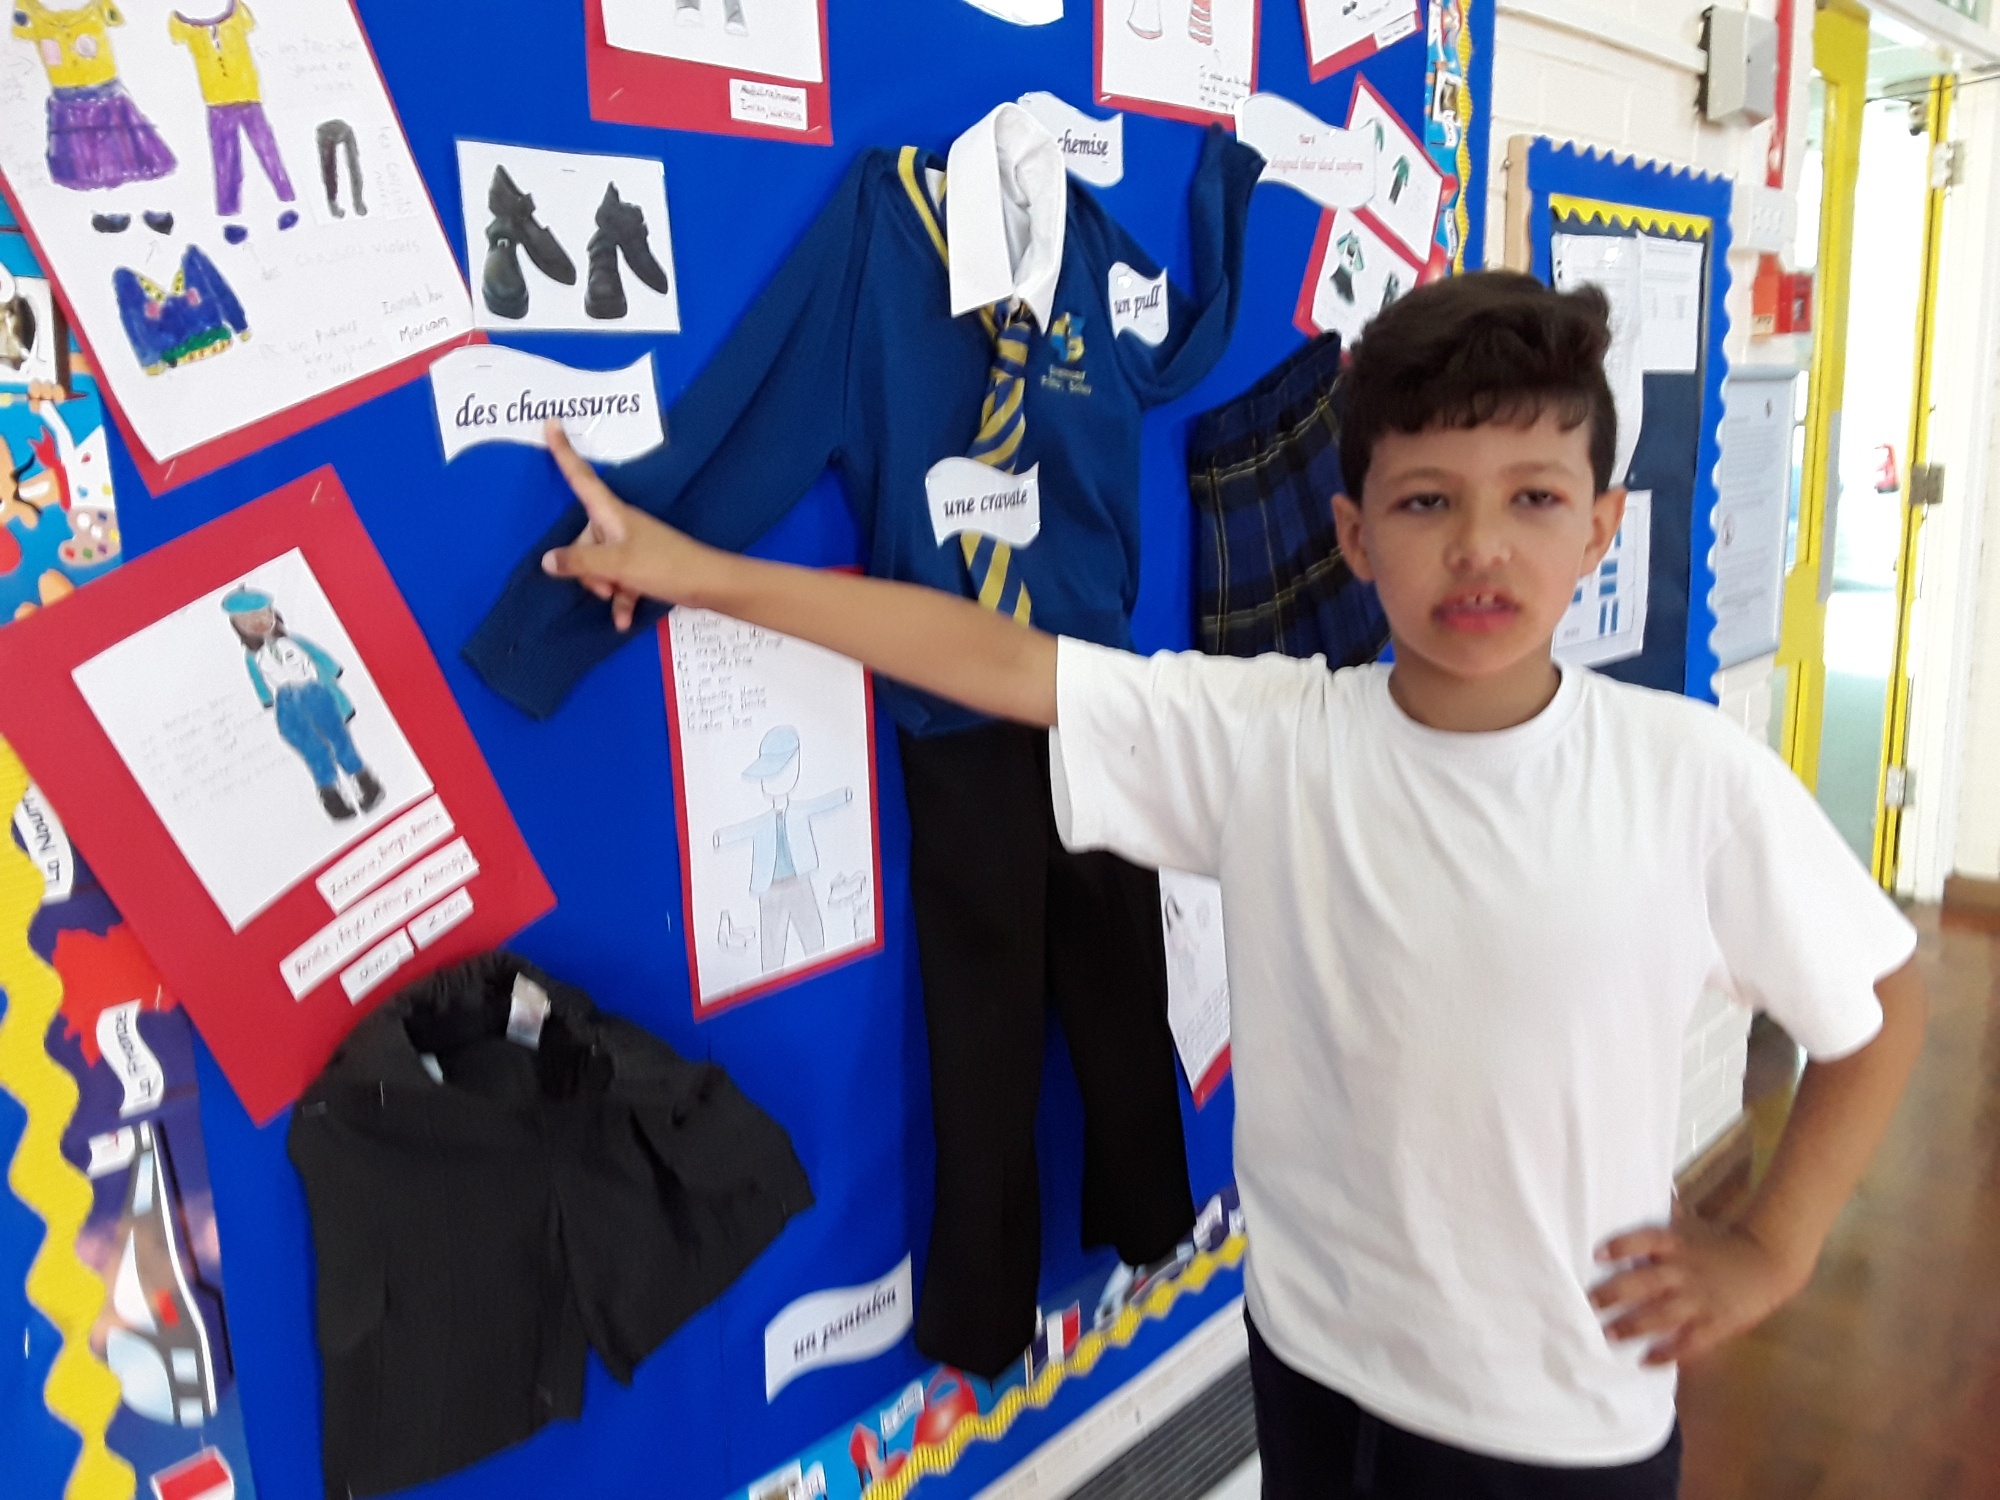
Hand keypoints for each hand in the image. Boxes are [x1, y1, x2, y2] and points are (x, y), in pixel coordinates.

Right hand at [538, 420, 716, 630]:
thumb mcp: (617, 565)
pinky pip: (618, 581)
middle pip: (583, 538)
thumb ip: (580, 562)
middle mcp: (619, 525)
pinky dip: (620, 599)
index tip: (551, 423)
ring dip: (603, 585)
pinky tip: (622, 620)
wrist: (708, 584)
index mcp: (612, 513)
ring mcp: (630, 545)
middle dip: (586, 566)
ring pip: (598, 564)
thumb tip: (547, 561)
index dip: (564, 452)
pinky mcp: (641, 566)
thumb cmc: (664, 565)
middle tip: (607, 582)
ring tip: (619, 595)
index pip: (581, 477)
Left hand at [1590, 1204, 1811, 1366]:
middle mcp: (1684, 1271)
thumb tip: (1641, 1182)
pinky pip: (1688, 1342)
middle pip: (1646, 1282)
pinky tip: (1644, 1361)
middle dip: (1615, 1294)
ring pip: (1662, 1315)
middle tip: (1589, 1303)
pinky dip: (1666, 1353)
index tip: (1597, 1255)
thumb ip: (1665, 1212)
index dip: (1623, 1246)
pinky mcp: (1715, 1324)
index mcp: (1677, 1244)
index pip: (1646, 1240)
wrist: (1768, 1262)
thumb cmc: (1720, 1242)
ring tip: (1608, 1335)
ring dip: (1633, 1326)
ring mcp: (1700, 1300)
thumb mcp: (1691, 1224)